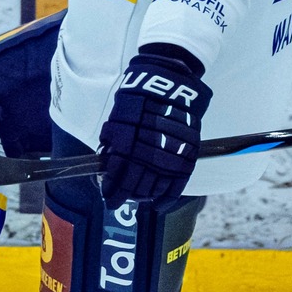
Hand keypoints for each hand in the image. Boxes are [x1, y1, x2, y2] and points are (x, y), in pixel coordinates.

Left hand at [99, 47, 211, 210]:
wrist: (169, 85)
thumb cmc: (139, 100)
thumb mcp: (117, 120)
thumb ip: (112, 145)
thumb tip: (106, 168)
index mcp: (126, 145)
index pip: (116, 178)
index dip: (110, 192)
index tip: (108, 198)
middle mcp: (147, 155)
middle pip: (133, 187)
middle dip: (124, 196)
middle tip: (119, 200)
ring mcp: (168, 157)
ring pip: (153, 188)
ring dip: (142, 197)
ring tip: (136, 199)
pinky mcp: (185, 157)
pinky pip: (175, 186)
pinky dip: (165, 199)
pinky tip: (157, 206)